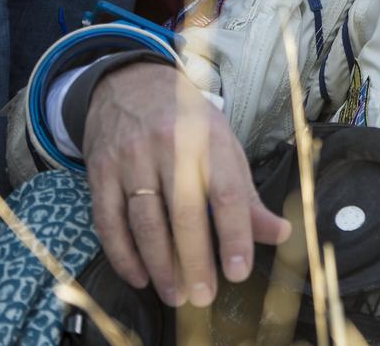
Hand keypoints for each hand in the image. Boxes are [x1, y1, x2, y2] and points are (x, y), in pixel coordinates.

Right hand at [83, 64, 290, 307]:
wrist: (128, 83)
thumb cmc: (186, 121)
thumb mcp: (223, 144)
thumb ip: (247, 194)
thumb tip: (279, 233)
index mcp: (209, 138)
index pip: (226, 192)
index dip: (234, 234)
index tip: (239, 270)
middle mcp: (169, 145)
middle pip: (184, 211)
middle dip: (195, 259)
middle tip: (204, 296)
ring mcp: (131, 158)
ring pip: (144, 221)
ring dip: (160, 264)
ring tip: (175, 294)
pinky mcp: (100, 171)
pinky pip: (108, 221)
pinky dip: (123, 254)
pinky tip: (140, 276)